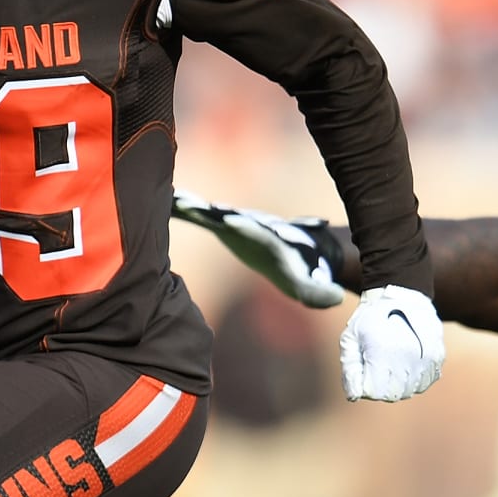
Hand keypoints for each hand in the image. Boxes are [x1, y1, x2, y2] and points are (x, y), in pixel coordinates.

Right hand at [171, 189, 345, 307]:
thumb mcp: (311, 283)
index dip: (241, 226)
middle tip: (183, 201)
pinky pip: (198, 216)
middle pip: (222, 215)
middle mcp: (246, 225)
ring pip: (206, 212)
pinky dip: (181, 209)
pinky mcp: (222, 224)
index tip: (228, 219)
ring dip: (187, 205)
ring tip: (164, 197)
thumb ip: (320, 292)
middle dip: (205, 210)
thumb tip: (336, 298)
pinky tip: (161, 203)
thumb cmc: (306, 267)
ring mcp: (232, 222)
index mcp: (265, 238)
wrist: (304, 245)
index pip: (252, 231)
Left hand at [340, 284, 443, 401]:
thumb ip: (350, 370)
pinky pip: (425, 382)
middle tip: (377, 365)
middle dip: (381, 386)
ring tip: (392, 361)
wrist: (401, 294)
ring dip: (399, 383)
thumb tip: (354, 397)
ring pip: (410, 391)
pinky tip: (407, 362)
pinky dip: (415, 378)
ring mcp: (425, 359)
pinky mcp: (437, 358)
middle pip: (392, 394)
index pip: (373, 392)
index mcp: (382, 353)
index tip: (365, 371)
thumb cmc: (370, 319)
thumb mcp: (350, 338)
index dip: (365, 385)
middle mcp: (406, 358)